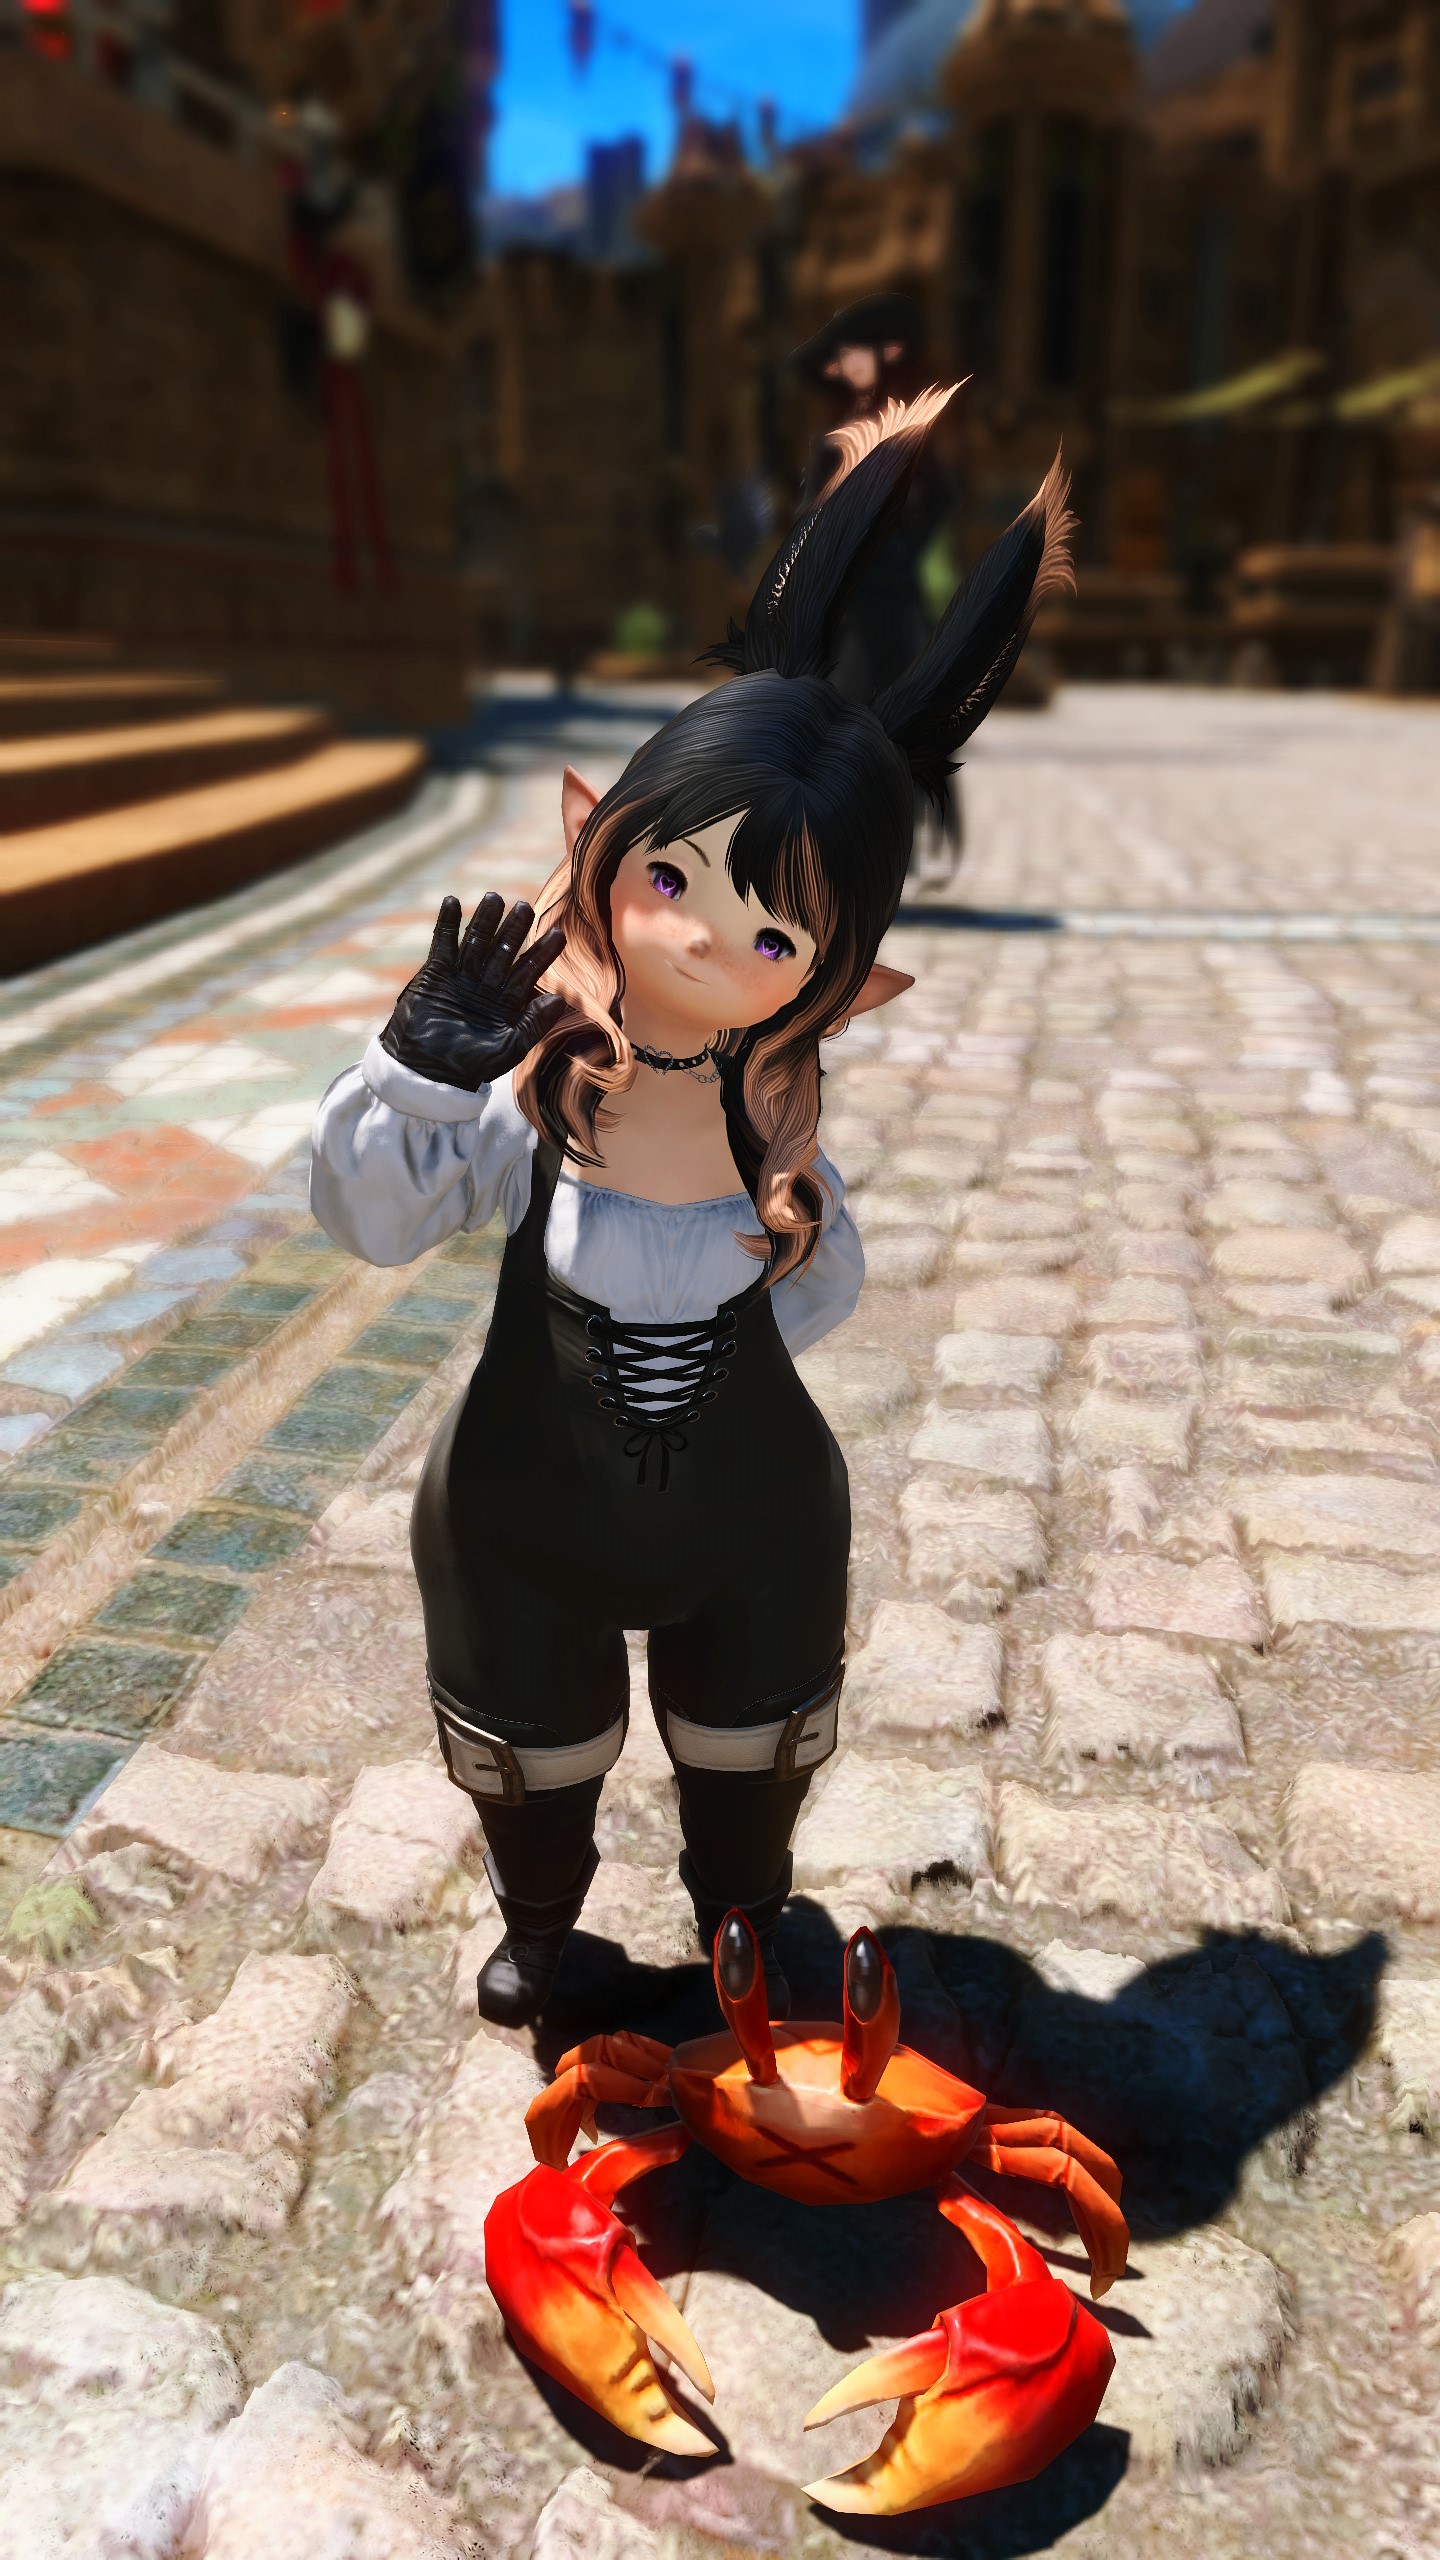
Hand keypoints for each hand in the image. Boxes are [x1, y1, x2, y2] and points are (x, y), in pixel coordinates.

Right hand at [379, 895, 566, 1091]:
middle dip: (514, 930)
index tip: (558, 934)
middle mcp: (485, 985)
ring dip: (484, 921)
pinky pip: (442, 944)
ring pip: (476, 942)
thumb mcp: (508, 1049)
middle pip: (502, 950)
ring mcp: (460, 977)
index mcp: (505, 1003)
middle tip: (525, 907)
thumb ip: (533, 1025)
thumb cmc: (468, 1066)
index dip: (542, 953)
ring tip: (494, 898)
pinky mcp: (435, 974)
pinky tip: (453, 902)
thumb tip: (559, 1000)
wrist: (425, 1071)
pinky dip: (447, 924)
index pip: (528, 972)